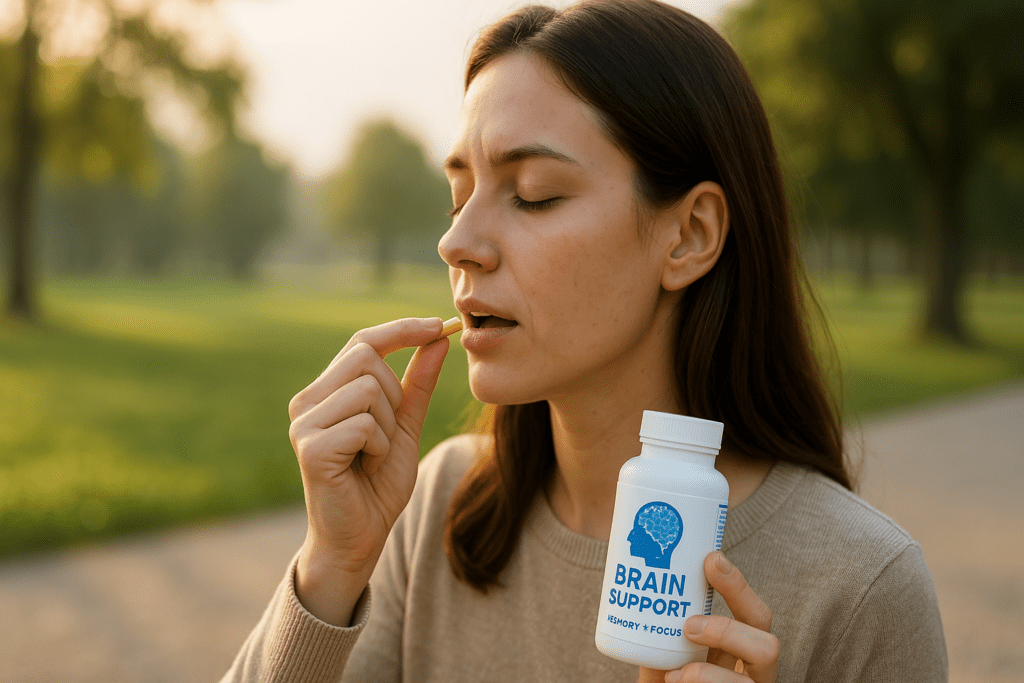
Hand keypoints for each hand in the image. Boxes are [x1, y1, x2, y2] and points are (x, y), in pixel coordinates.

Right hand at [287, 317, 449, 624]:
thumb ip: (418, 384)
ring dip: (386, 424)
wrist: (359, 539)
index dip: (400, 329)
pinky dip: (379, 446)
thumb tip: (438, 338)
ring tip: (372, 454)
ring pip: (368, 388)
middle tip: (385, 435)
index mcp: (325, 391)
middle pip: (367, 357)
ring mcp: (304, 424)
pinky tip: (364, 468)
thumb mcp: (405, 426)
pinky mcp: (311, 448)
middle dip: (394, 394)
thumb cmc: (376, 484)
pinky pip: (364, 423)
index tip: (438, 325)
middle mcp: (306, 401)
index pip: (362, 341)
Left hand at [639, 551, 779, 681]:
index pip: (754, 614)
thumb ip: (660, 637)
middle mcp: (755, 674)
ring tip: (675, 675)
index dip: (738, 586)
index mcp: (743, 651)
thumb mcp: (666, 659)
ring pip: (748, 682)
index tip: (711, 560)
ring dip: (709, 673)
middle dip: (729, 629)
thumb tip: (636, 590)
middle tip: (688, 626)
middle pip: (769, 643)